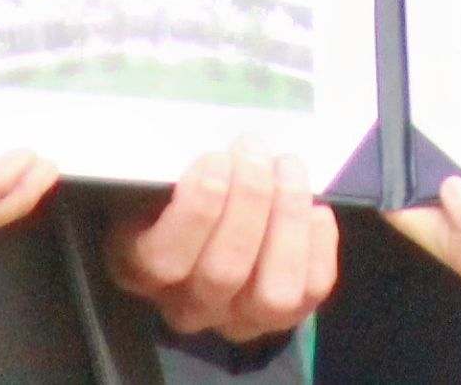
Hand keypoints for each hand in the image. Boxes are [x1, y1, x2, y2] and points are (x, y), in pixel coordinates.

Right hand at [106, 137, 338, 341]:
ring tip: (289, 168)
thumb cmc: (177, 184)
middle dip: (249, 200)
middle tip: (255, 149)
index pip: (164, 259)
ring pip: (273, 294)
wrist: (209, 214)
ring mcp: (238, 319)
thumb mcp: (156, 172)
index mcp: (141, 268)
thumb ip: (168, 164)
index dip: (196, 210)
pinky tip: (315, 207)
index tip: (216, 159)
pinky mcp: (283, 316)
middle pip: (224, 271)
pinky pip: (311, 291)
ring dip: (287, 222)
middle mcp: (187, 306)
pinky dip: (319, 245)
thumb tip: (205, 141)